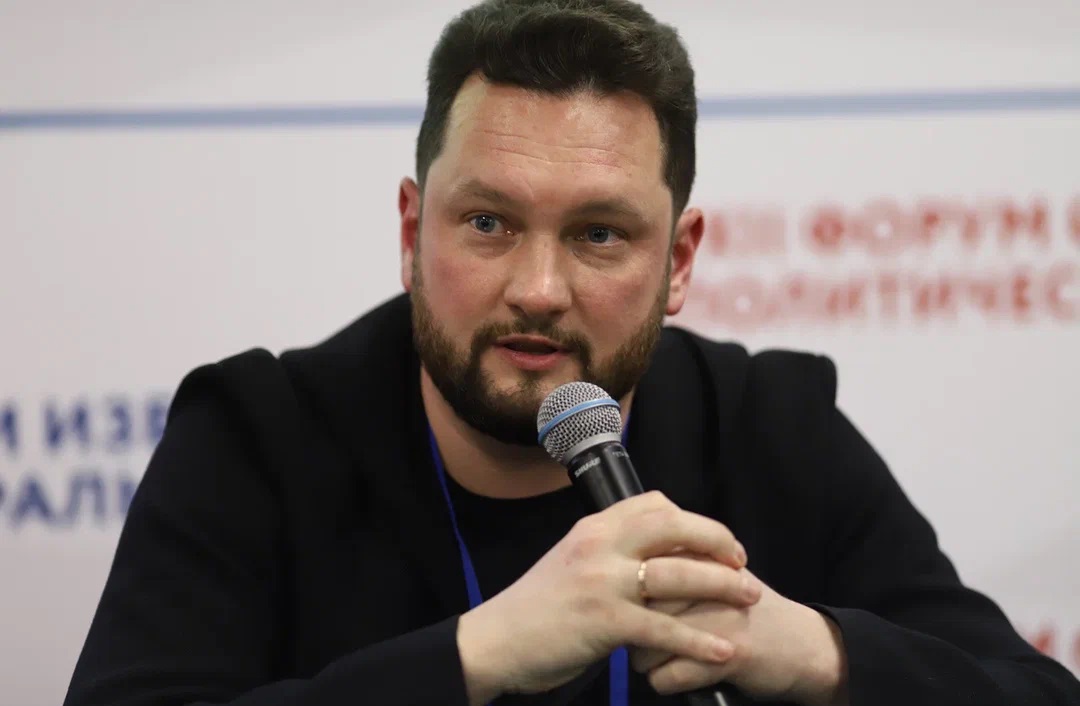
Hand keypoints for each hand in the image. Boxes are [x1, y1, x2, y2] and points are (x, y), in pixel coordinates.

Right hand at [456, 491, 759, 704]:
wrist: (498, 640)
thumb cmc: (538, 608)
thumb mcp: (572, 562)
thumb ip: (608, 551)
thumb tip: (651, 554)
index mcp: (593, 527)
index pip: (654, 504)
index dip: (693, 519)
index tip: (716, 539)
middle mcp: (600, 545)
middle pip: (674, 527)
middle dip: (718, 541)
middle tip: (742, 561)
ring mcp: (602, 582)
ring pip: (677, 575)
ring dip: (722, 586)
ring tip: (750, 597)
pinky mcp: (604, 621)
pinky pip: (665, 629)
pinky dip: (700, 641)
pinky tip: (724, 650)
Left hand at [630, 569, 848, 705]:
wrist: (804, 645)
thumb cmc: (750, 610)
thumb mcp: (717, 573)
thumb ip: (677, 561)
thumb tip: (621, 563)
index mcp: (700, 556)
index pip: (640, 567)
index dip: (628, 592)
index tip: (633, 606)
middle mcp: (708, 581)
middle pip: (636, 605)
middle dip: (630, 627)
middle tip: (642, 637)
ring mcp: (718, 617)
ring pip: (645, 643)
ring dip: (645, 658)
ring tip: (661, 658)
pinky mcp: (728, 655)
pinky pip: (667, 676)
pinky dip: (665, 682)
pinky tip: (679, 676)